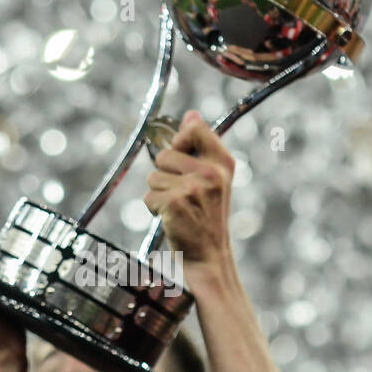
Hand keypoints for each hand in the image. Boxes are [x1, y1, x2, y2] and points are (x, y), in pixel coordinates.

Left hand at [143, 110, 234, 272]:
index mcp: (222, 163)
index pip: (194, 128)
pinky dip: (155, 209)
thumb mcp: (214, 180)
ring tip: (178, 209)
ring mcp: (193, 188)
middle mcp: (210, 173)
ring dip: (159, 194)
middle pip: (165, 154)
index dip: (180, 140)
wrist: (208, 257)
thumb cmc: (207, 218)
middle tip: (182, 196)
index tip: (182, 156)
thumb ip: (202, 147)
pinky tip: (171, 219)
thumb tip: (190, 115)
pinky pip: (149, 196)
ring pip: (153, 177)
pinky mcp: (175, 203)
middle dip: (165, 175)